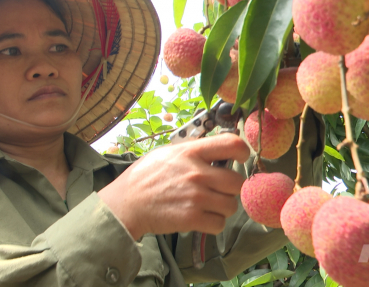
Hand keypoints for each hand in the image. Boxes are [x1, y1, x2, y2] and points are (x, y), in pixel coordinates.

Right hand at [98, 133, 249, 239]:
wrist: (126, 204)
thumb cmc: (145, 177)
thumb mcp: (167, 152)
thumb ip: (193, 150)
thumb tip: (217, 147)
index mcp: (191, 152)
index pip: (232, 145)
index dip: (243, 152)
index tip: (240, 159)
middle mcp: (197, 173)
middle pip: (238, 182)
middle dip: (232, 188)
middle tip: (219, 189)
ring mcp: (196, 197)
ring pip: (231, 205)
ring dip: (222, 207)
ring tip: (207, 205)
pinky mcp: (192, 218)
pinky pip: (220, 223)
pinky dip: (213, 223)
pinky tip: (200, 217)